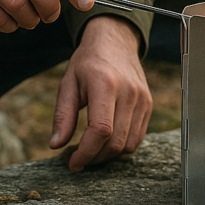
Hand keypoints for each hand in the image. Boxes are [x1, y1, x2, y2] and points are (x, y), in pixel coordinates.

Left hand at [49, 15, 152, 171]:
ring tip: (91, 150)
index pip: (100, 130)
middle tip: (78, 159)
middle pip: (115, 142)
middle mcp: (128, 92)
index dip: (86, 152)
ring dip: (108, 155)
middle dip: (95, 157)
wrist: (115, 41)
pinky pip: (137, 137)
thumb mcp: (68, 83)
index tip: (73, 163)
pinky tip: (106, 141)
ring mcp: (142, 99)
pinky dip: (121, 146)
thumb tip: (56, 145)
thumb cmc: (87, 62)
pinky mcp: (148, 104)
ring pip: (128, 144)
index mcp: (105, 84)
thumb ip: (63, 115)